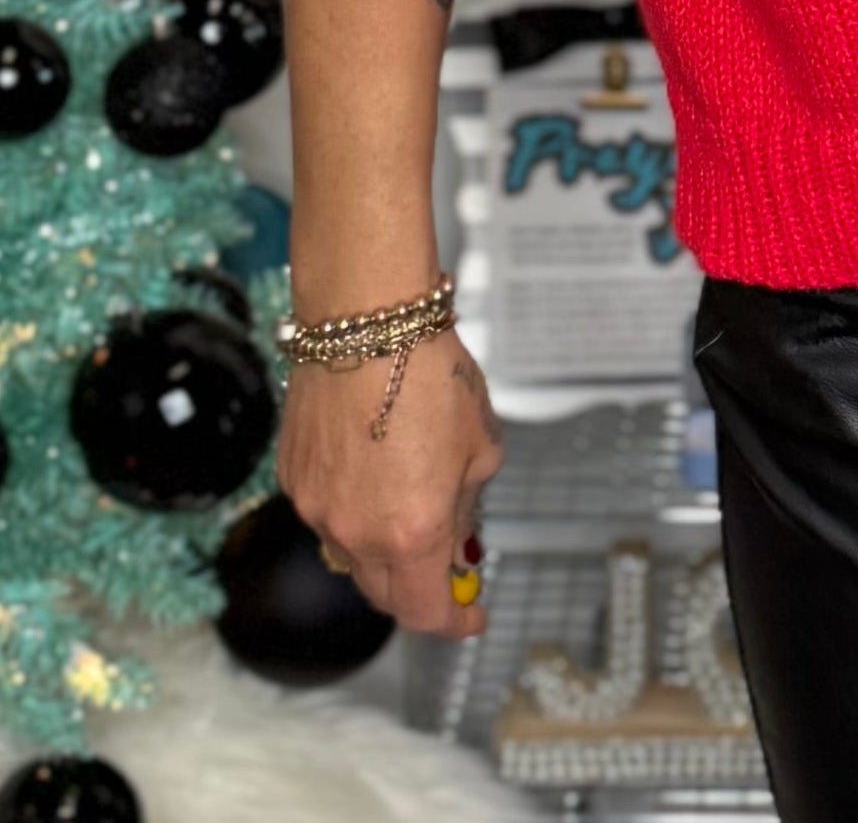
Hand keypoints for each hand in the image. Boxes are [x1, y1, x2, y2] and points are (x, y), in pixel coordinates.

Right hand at [277, 327, 503, 638]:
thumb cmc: (429, 373)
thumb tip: (456, 532)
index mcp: (413, 533)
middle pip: (386, 594)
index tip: (471, 614)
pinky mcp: (293, 480)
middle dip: (419, 589)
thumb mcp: (479, 444)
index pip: (428, 611)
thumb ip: (465, 503)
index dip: (454, 619)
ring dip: (383, 550)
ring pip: (351, 556)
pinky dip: (352, 511)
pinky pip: (325, 515)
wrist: (366, 323)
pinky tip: (372, 468)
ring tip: (410, 500)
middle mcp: (357, 534)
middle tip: (447, 562)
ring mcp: (317, 510)